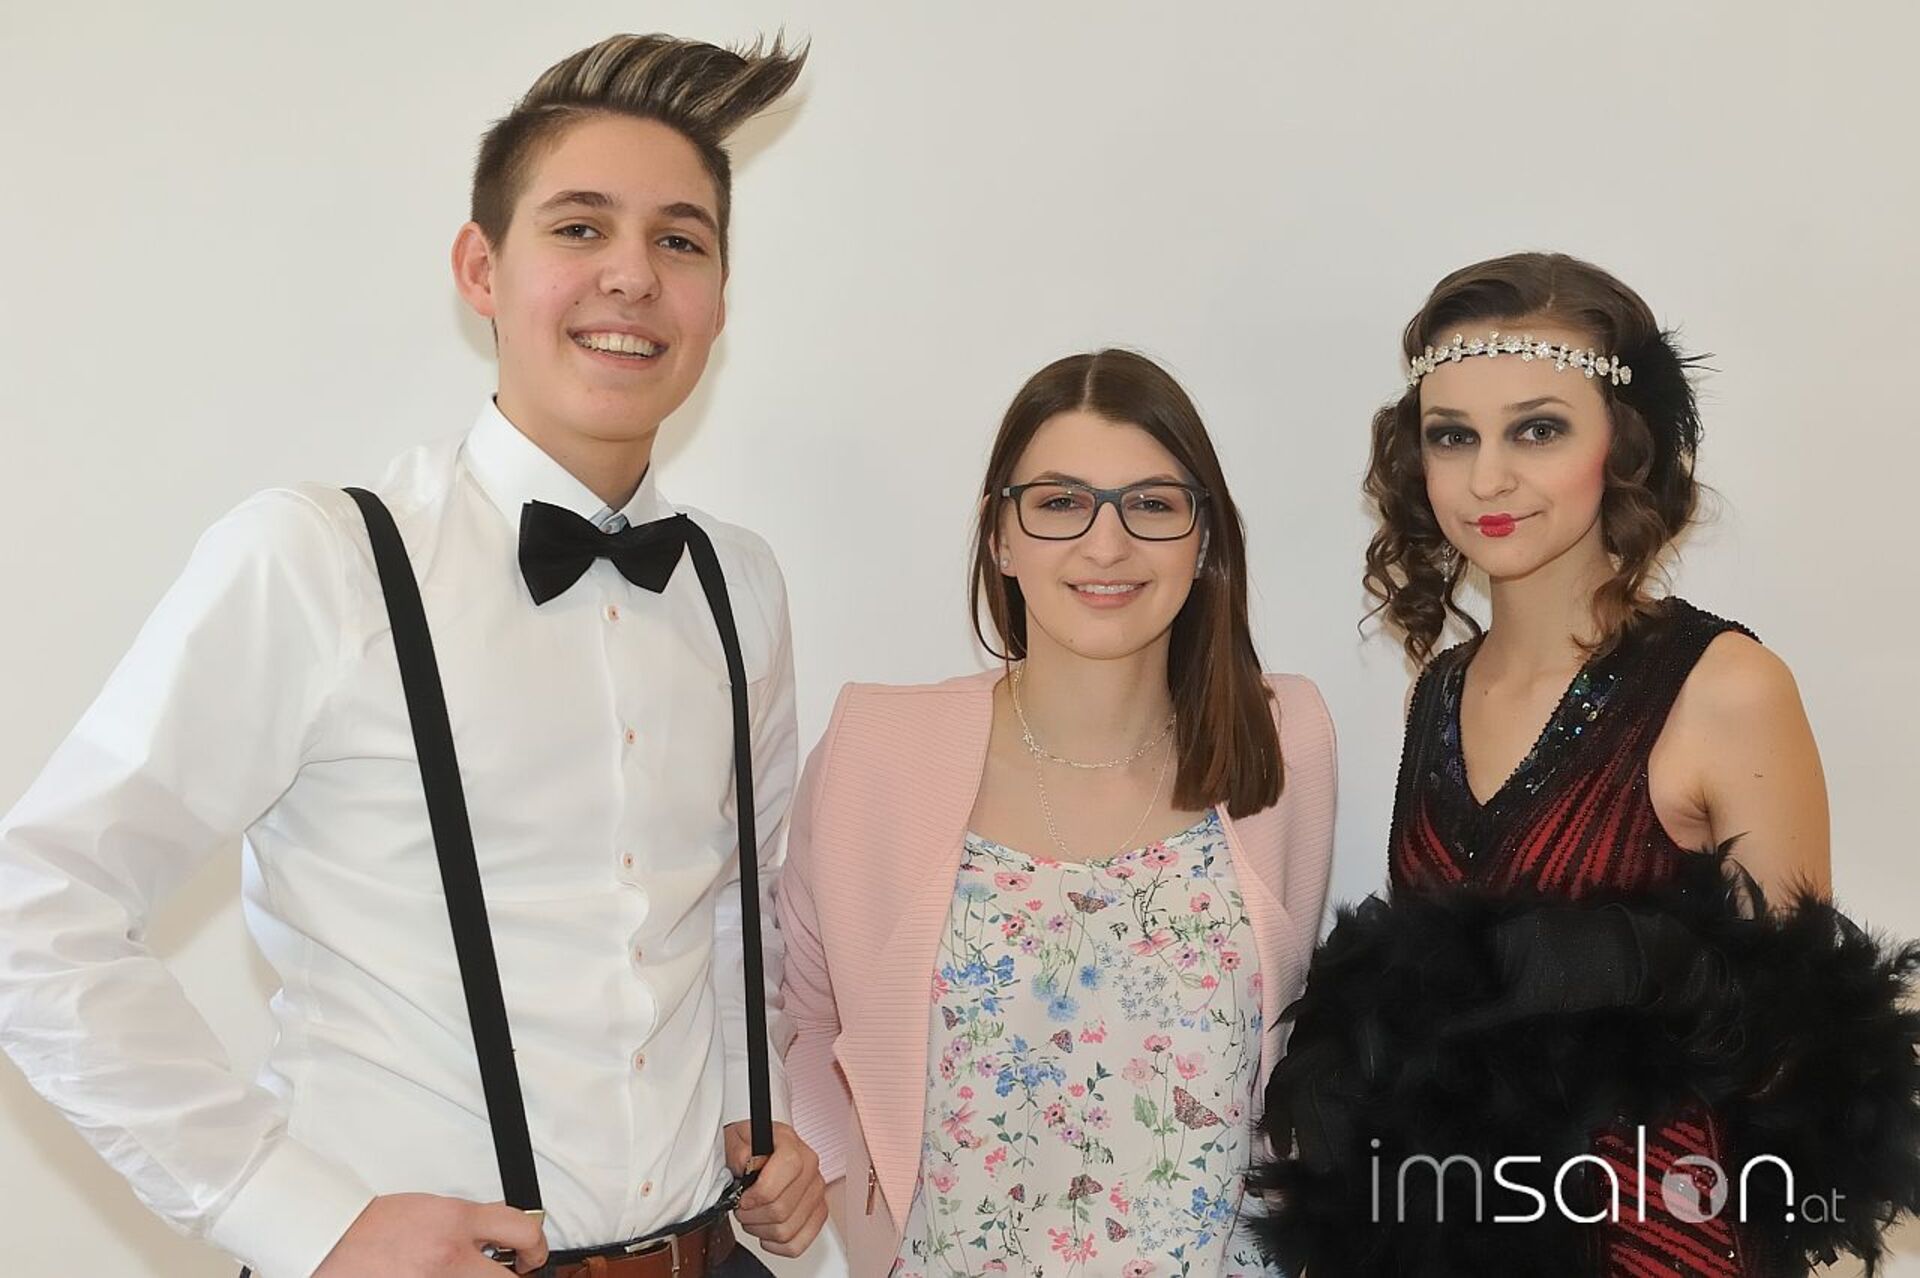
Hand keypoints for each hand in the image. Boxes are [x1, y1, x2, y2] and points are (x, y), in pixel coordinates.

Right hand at [312, 1192, 548, 1275]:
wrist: (330, 1240)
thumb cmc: (375, 1225)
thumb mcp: (433, 1209)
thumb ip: (470, 1222)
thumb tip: (502, 1232)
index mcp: (455, 1221)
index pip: (522, 1230)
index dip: (538, 1246)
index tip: (533, 1254)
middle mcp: (449, 1256)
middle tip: (512, 1274)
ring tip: (468, 1275)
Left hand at [723, 1120, 827, 1256]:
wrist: (763, 1145)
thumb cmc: (751, 1143)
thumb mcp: (737, 1138)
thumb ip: (740, 1152)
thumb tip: (746, 1167)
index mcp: (792, 1147)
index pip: (778, 1182)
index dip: (755, 1196)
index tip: (742, 1198)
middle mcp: (810, 1169)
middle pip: (781, 1211)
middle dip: (752, 1216)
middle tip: (742, 1210)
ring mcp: (817, 1192)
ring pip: (787, 1231)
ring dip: (761, 1231)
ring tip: (753, 1218)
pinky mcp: (818, 1213)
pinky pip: (798, 1244)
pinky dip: (777, 1245)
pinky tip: (767, 1232)